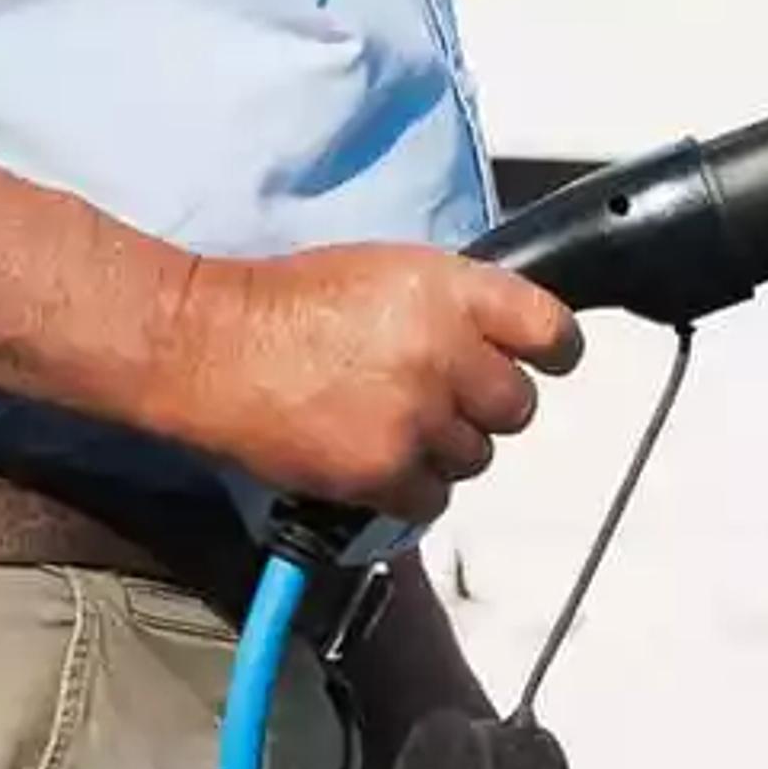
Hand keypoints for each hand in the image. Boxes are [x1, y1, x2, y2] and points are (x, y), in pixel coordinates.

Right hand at [170, 243, 579, 519]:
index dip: (552, 352)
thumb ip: (456, 301)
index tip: (544, 360)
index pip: (552, 331)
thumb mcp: (390, 269)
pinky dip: (409, 488)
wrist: (215, 348)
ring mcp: (418, 416)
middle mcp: (445, 352)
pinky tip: (374, 457)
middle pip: (518, 407)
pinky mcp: (386, 471)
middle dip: (484, 406)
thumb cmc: (292, 303)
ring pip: (476, 457)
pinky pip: (434, 499)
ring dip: (443, 449)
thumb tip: (508, 336)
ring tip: (389, 422)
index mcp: (452, 290)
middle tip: (438, 396)